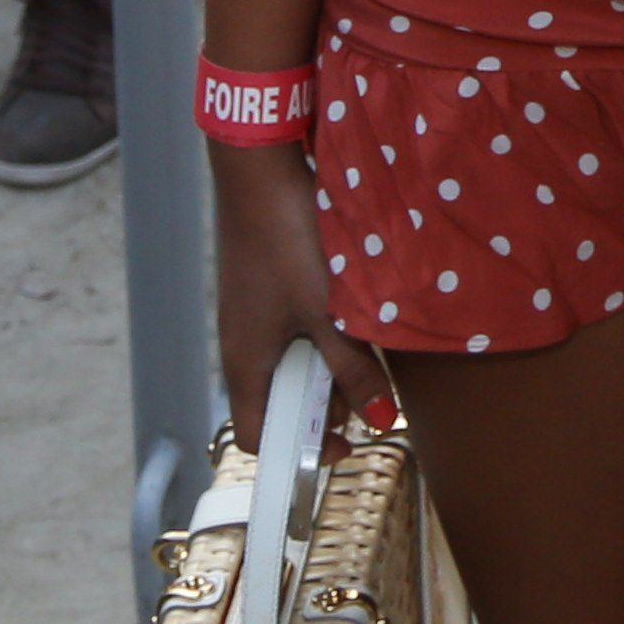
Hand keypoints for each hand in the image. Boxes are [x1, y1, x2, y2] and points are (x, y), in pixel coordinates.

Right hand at [210, 136, 395, 442]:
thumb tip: (381, 420)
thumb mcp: (328, 313)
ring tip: (364, 341)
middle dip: (325, 403)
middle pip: (282, 402)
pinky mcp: (266, 292)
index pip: (257, 438)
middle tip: (367, 381)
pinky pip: (295, 332)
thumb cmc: (288, 245)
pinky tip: (352, 311)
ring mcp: (252, 319)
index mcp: (245, 365)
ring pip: (294, 364)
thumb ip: (353, 369)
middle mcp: (242, 348)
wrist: (261, 173)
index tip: (348, 440)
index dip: (300, 450)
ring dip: (329, 364)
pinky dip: (324, 334)